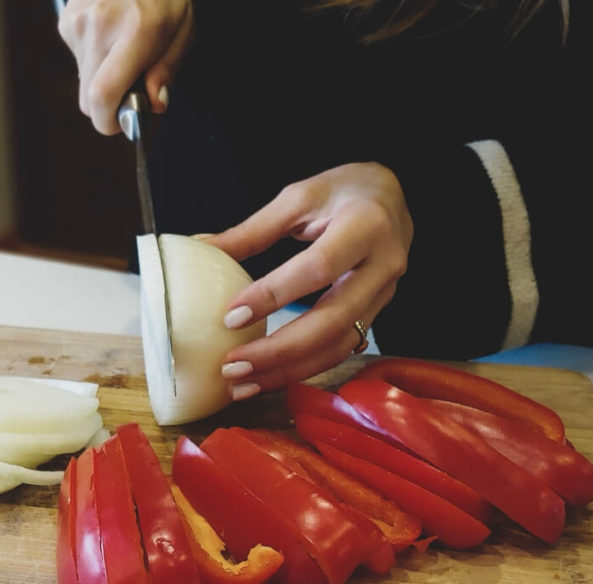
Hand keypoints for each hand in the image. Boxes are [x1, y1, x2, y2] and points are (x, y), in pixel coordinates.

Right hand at [57, 0, 193, 134]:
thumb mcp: (182, 33)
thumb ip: (166, 71)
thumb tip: (153, 104)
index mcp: (134, 33)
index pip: (101, 96)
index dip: (107, 121)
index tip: (120, 123)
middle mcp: (99, 27)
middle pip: (88, 97)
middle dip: (109, 103)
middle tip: (132, 85)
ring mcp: (78, 21)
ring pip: (82, 79)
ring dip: (102, 76)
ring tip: (124, 49)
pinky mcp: (67, 18)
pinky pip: (77, 57)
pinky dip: (94, 56)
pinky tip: (111, 35)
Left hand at [205, 162, 413, 398]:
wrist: (393, 197)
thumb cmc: (344, 191)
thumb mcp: (299, 197)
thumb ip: (253, 230)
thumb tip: (200, 248)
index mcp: (365, 225)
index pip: (317, 268)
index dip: (274, 295)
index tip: (230, 316)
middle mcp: (383, 265)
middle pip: (332, 320)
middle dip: (279, 351)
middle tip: (232, 366)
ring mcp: (384, 295)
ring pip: (339, 346)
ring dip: (288, 370)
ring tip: (243, 383)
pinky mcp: (376, 314)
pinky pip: (340, 349)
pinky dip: (303, 368)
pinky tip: (268, 376)